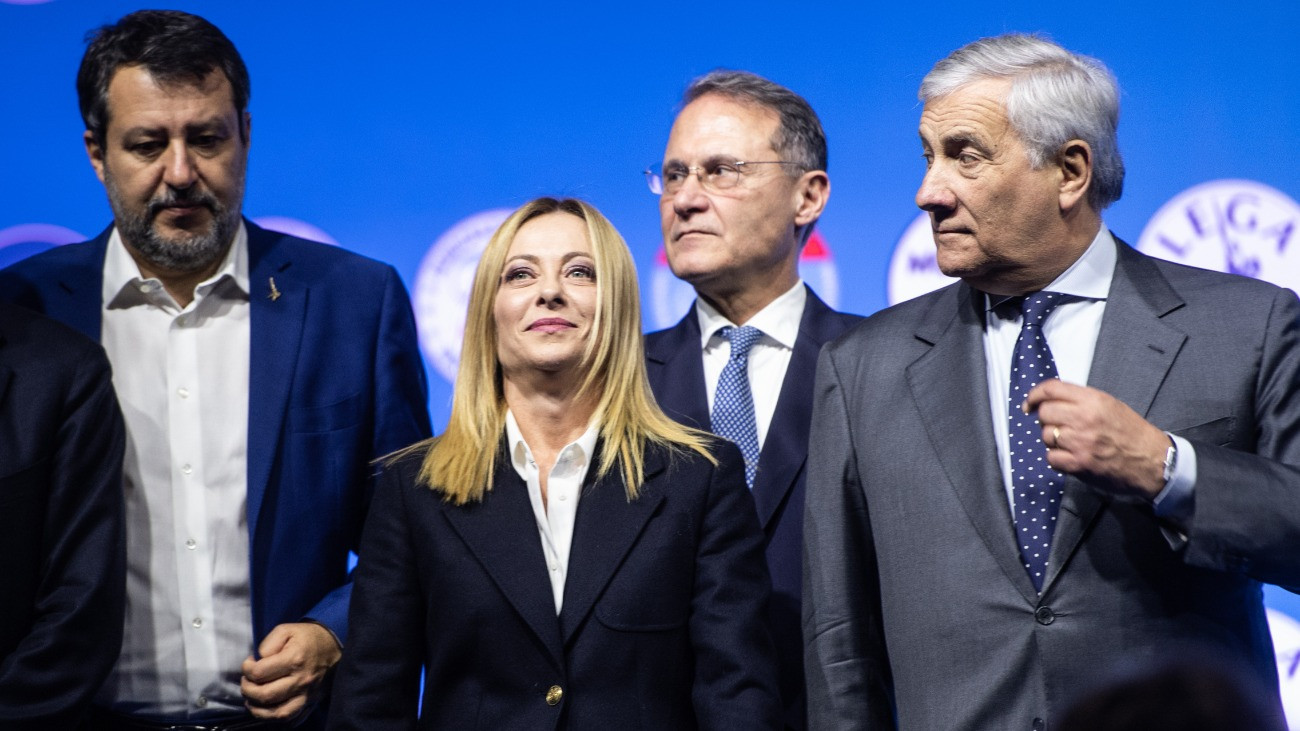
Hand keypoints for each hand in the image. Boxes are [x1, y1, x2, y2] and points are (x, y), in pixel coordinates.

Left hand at [241, 621, 341, 720]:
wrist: (334, 645)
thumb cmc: (307, 637)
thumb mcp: (286, 630)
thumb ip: (268, 643)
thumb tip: (257, 660)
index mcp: (294, 660)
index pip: (259, 673)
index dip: (247, 669)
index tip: (249, 663)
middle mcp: (301, 680)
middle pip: (265, 695)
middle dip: (247, 690)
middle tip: (247, 681)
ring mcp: (306, 694)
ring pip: (277, 712)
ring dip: (257, 709)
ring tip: (251, 699)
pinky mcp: (310, 701)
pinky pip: (291, 718)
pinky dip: (274, 718)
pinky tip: (265, 710)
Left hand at [1023, 379, 1169, 499]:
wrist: (1153, 460)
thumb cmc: (1130, 432)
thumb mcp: (1109, 405)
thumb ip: (1081, 400)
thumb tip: (1049, 400)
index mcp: (1092, 400)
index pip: (1051, 389)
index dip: (1034, 395)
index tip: (1028, 404)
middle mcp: (1084, 418)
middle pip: (1044, 413)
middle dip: (1047, 420)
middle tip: (1060, 426)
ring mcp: (1080, 442)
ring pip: (1046, 436)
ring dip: (1053, 440)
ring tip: (1071, 443)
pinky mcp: (1079, 464)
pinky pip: (1051, 458)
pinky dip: (1057, 459)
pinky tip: (1071, 457)